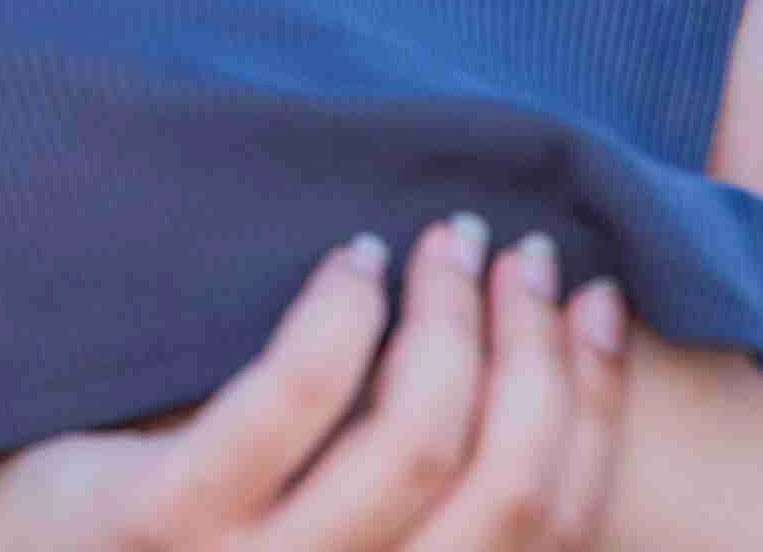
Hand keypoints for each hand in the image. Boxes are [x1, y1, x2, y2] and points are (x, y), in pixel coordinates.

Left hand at [0, 220, 628, 550]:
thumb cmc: (169, 534)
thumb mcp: (307, 531)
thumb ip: (392, 486)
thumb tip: (528, 350)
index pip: (548, 525)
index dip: (594, 405)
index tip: (599, 303)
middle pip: (500, 486)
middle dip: (537, 353)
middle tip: (525, 253)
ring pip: (413, 441)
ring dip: (452, 319)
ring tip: (446, 239)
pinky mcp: (164, 521)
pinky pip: (286, 403)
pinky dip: (338, 316)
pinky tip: (351, 258)